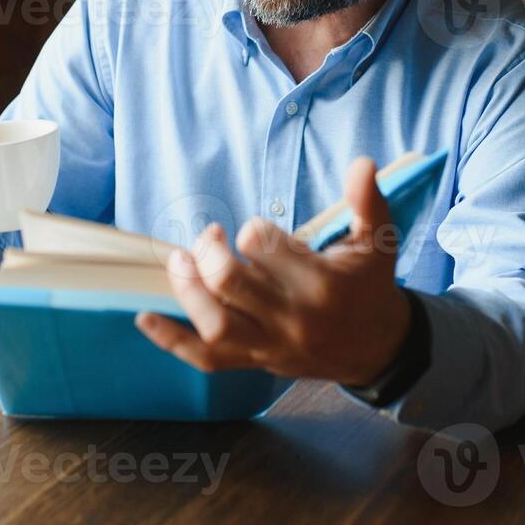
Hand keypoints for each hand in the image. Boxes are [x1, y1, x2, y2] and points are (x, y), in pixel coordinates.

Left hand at [135, 157, 411, 387]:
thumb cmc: (371, 286)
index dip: (252, 230)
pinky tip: (145, 318)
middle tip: (209, 236)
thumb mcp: (378, 242)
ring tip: (179, 261)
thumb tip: (362, 161)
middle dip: (208, 251)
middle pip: (229, 282)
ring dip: (187, 289)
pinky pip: (206, 358)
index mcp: (320, 283)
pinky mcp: (255, 362)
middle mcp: (292, 317)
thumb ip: (368, 200)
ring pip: (215, 323)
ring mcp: (270, 345)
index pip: (262, 245)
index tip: (258, 231)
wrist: (378, 349)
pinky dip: (172, 340)